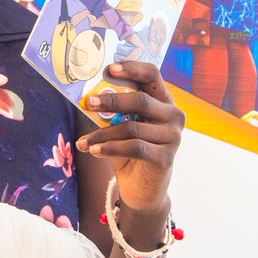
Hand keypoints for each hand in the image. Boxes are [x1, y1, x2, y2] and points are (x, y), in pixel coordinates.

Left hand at [78, 62, 183, 212]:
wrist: (142, 189)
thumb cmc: (129, 151)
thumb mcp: (122, 127)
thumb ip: (113, 112)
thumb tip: (90, 99)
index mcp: (163, 101)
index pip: (152, 75)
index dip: (131, 68)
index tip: (108, 69)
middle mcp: (173, 115)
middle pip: (141, 100)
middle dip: (111, 100)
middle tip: (88, 103)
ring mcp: (173, 137)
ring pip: (132, 128)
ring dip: (102, 134)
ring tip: (84, 142)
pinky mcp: (166, 157)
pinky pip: (134, 147)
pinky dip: (110, 148)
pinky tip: (94, 151)